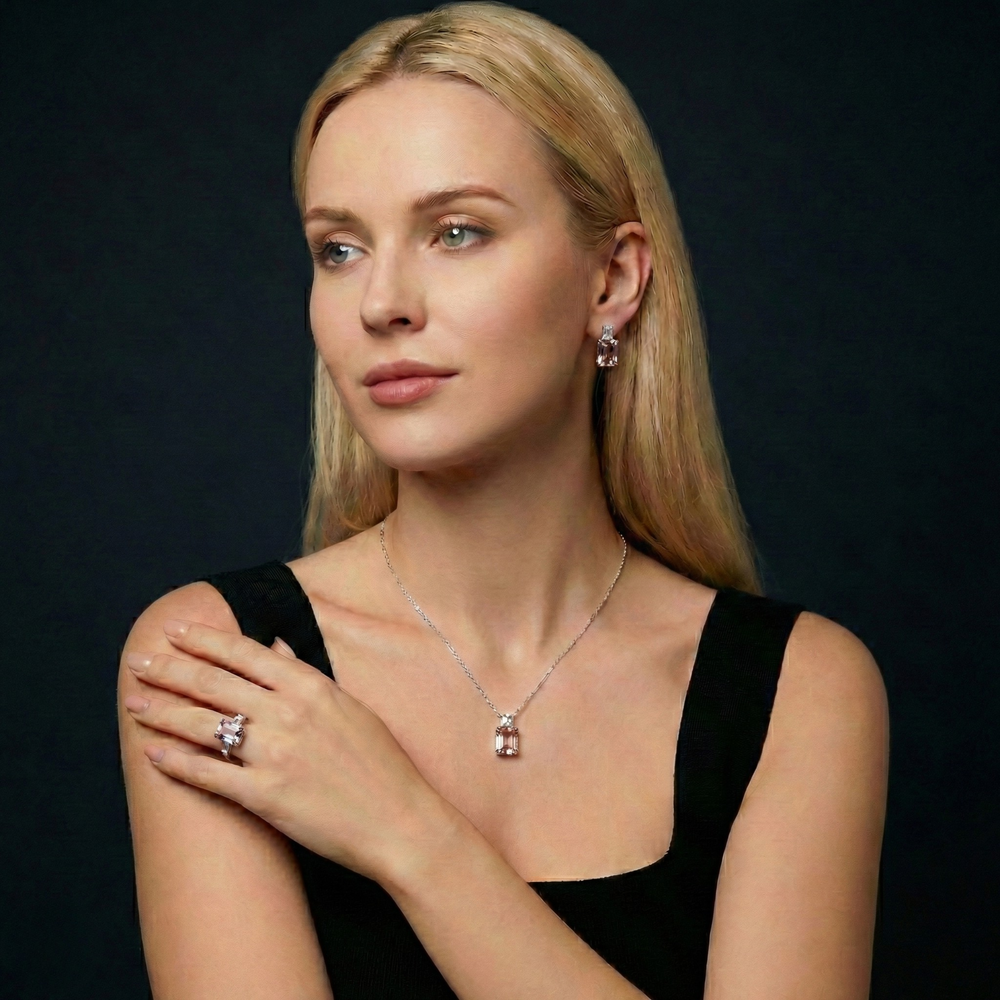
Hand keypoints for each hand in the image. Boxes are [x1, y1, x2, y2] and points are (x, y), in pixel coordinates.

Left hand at [123, 619, 446, 883]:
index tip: (177, 630)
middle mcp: (287, 714)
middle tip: (139, 661)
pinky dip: (175, 762)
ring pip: (202, 724)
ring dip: (161, 711)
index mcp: (311, 686)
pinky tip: (152, 753)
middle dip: (169, 669)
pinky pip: (208, 774)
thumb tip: (278, 646)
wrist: (399, 820)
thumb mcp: (349, 706)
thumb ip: (308, 676)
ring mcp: (274, 754)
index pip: (245, 652)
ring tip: (134, 703)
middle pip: (213, 683)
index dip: (205, 639)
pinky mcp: (264, 796)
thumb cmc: (381, 763)